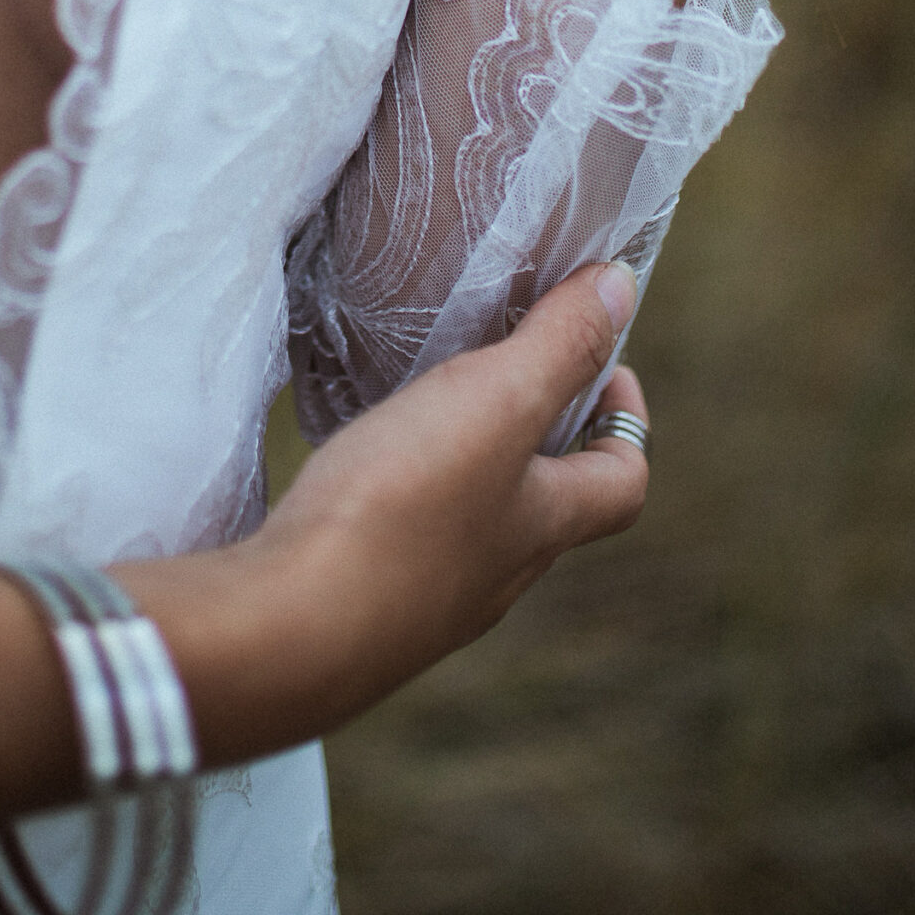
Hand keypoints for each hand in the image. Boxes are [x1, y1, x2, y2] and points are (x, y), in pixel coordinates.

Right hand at [236, 260, 648, 738]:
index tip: (600, 359)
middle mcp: (499, 572)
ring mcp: (429, 598)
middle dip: (541, 432)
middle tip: (502, 362)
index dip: (626, 418)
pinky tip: (358, 466)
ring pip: (474, 524)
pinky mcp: (363, 602)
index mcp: (544, 524)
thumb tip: (621, 286)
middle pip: (550, 503)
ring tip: (424, 402)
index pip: (623, 480)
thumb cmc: (401, 509)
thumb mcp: (493, 403)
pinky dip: (403, 496)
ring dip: (468, 465)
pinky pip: (405, 540)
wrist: (288, 628)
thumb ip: (557, 346)